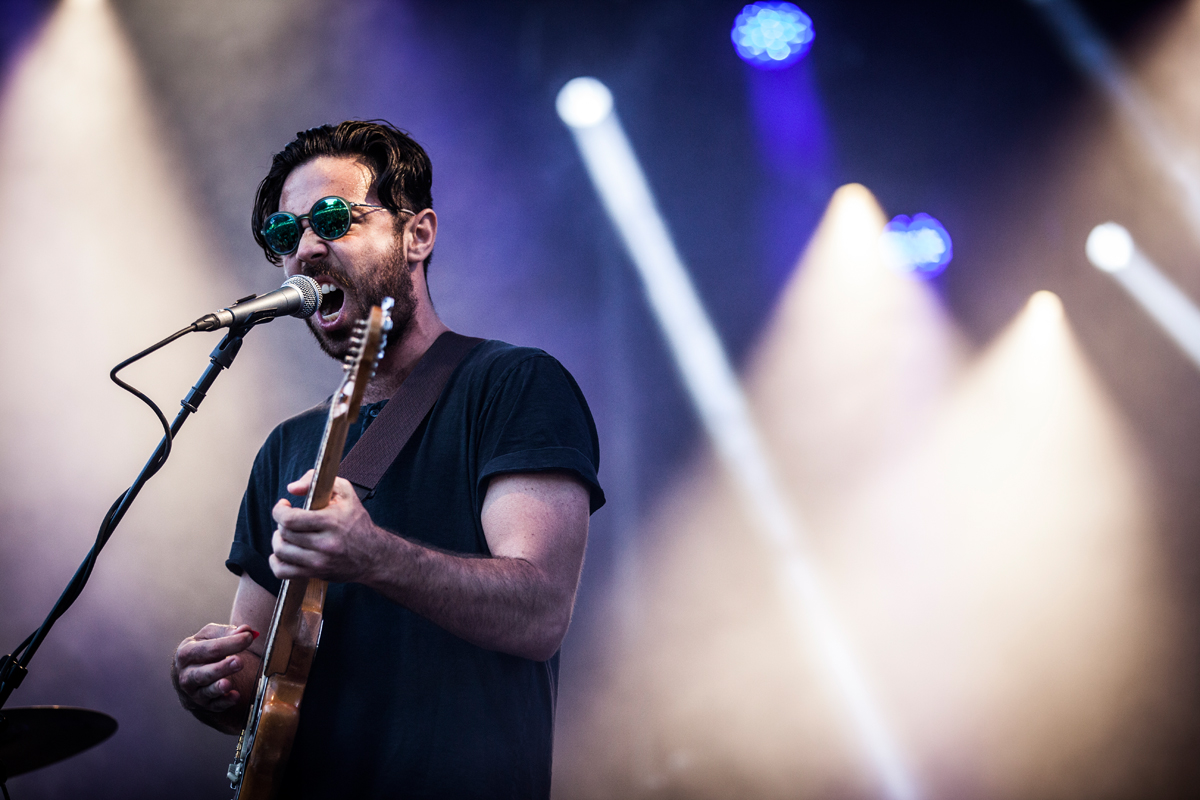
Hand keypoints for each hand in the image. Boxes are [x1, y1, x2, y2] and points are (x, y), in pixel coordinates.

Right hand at [172, 623, 257, 712]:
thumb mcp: (208, 636)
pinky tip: (235, 696)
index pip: (207, 649)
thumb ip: (226, 632)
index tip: (248, 637)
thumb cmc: (201, 650)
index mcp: (186, 654)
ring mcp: (194, 692)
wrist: (188, 674)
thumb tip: (245, 630)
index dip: (229, 643)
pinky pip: (215, 706)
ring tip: (228, 683)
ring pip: (206, 691)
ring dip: (218, 688)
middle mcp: (186, 675)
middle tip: (239, 661)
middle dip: (221, 668)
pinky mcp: (204, 705)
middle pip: (203, 673)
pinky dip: (225, 702)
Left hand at [269, 470, 392, 582]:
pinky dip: (276, 562)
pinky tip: (283, 553)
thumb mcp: (345, 493)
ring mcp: (319, 562)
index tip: (284, 506)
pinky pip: (283, 572)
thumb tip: (291, 488)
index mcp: (331, 522)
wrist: (374, 556)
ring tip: (287, 535)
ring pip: (281, 551)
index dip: (279, 510)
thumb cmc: (358, 522)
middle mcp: (325, 544)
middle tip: (289, 520)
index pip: (290, 519)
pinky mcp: (315, 574)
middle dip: (281, 523)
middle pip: (284, 533)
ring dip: (278, 540)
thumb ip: (316, 481)